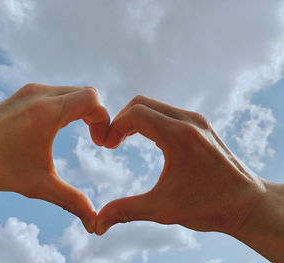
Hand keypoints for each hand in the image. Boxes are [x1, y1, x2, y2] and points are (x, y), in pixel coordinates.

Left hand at [0, 84, 109, 232]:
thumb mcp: (38, 185)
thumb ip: (71, 201)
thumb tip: (94, 224)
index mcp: (47, 112)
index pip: (93, 98)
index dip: (104, 119)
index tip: (99, 142)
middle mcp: (40, 94)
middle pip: (87, 93)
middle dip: (97, 116)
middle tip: (95, 140)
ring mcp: (31, 91)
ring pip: (73, 92)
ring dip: (83, 111)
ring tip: (82, 133)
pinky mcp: (24, 93)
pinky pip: (58, 93)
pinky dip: (68, 106)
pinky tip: (61, 127)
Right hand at [96, 95, 265, 235]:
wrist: (247, 204)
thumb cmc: (209, 206)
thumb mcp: (163, 209)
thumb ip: (126, 210)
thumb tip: (97, 223)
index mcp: (178, 136)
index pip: (135, 113)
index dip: (114, 126)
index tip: (106, 146)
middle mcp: (188, 121)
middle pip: (141, 103)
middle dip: (121, 120)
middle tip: (112, 143)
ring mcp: (196, 121)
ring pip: (154, 106)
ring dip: (135, 119)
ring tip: (123, 141)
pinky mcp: (200, 125)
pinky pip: (167, 112)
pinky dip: (150, 120)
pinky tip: (146, 139)